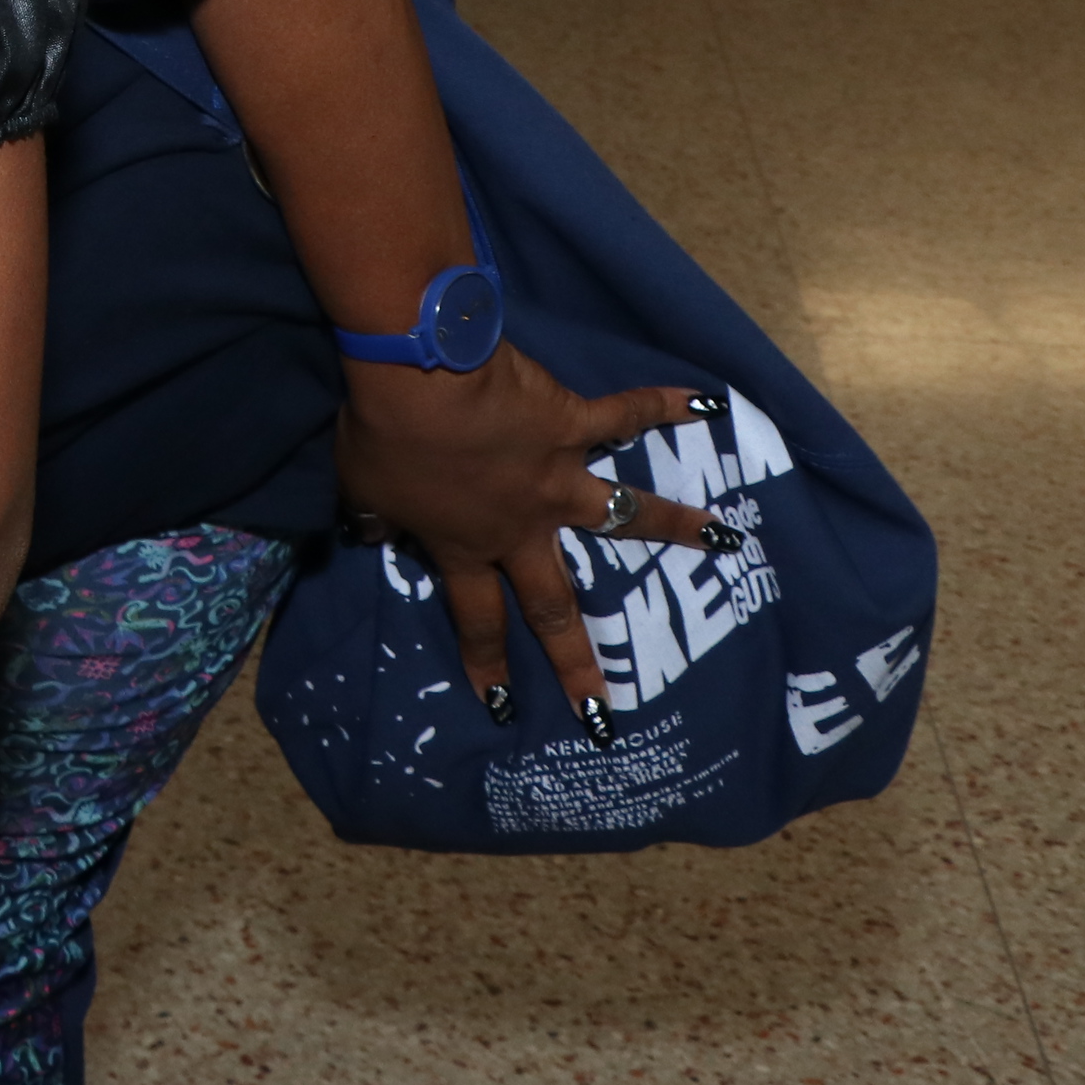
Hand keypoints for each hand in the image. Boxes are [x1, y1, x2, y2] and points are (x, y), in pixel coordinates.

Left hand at [334, 345, 738, 729]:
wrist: (420, 377)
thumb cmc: (382, 435)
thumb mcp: (359, 487)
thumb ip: (370, 518)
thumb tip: (366, 534)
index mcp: (463, 545)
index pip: (477, 618)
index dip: (488, 663)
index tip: (502, 708)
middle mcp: (520, 525)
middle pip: (553, 603)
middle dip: (578, 657)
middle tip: (605, 706)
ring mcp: (556, 479)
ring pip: (625, 516)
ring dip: (677, 526)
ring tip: (725, 541)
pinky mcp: (572, 424)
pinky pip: (625, 414)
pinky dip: (664, 405)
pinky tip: (705, 403)